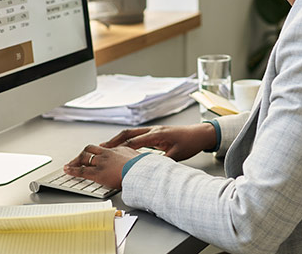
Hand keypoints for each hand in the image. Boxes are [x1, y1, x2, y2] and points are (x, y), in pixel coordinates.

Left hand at [64, 144, 139, 188]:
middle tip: (77, 158)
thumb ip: (133, 159)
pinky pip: (81, 170)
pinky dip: (72, 170)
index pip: (103, 149)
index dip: (96, 152)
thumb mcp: (138, 158)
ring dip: (75, 161)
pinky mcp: (98, 173)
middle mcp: (107, 153)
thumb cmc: (143, 168)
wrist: (141, 171)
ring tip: (69, 164)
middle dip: (82, 154)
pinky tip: (67, 170)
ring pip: (84, 158)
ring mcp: (102, 162)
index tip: (92, 154)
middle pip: (90, 149)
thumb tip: (136, 161)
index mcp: (117, 149)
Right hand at [100, 123, 216, 161]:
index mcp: (157, 135)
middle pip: (129, 133)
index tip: (109, 152)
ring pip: (132, 133)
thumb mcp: (176, 155)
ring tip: (107, 146)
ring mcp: (153, 130)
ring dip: (119, 139)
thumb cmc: (189, 143)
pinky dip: (127, 140)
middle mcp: (153, 130)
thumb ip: (162, 162)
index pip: (135, 140)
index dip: (121, 147)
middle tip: (102, 147)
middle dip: (114, 140)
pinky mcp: (155, 132)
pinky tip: (122, 146)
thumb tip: (150, 171)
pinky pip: (137, 134)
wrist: (199, 134)